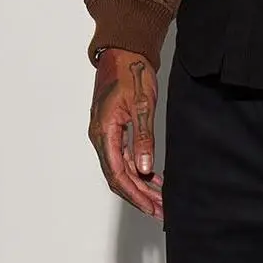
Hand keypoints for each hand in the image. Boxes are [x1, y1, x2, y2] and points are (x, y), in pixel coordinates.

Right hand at [89, 47, 163, 219]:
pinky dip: (140, 170)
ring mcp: (107, 134)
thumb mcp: (141, 105)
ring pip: (122, 169)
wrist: (124, 51)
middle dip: (140, 196)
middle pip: (119, 176)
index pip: (117, 174)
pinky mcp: (115, 130)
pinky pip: (125, 157)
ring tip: (161, 200)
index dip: (134, 194)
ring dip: (141, 185)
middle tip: (161, 210)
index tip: (151, 208)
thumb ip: (143, 137)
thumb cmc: (130, 72)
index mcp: (104, 132)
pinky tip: (154, 178)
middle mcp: (101, 137)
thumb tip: (143, 167)